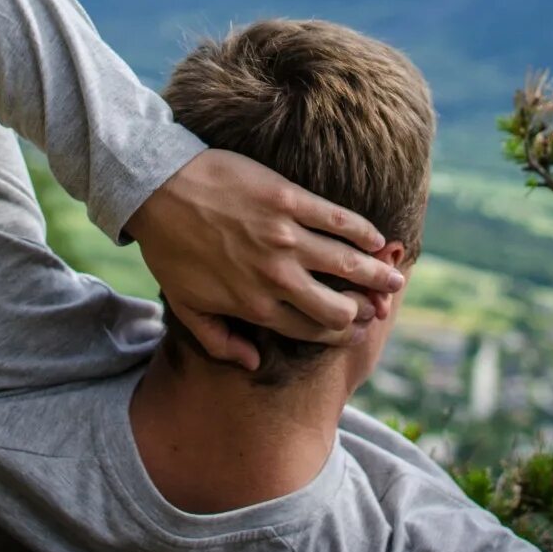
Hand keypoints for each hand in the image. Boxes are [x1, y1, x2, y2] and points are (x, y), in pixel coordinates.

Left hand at [127, 148, 405, 369]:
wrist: (158, 189)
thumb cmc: (169, 249)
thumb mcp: (186, 306)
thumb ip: (221, 341)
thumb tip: (254, 362)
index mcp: (255, 306)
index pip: (313, 330)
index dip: (342, 333)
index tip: (358, 329)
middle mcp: (276, 277)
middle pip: (338, 305)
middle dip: (367, 309)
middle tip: (381, 303)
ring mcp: (285, 237)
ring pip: (347, 263)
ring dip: (377, 272)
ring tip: (394, 275)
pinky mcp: (289, 199)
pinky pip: (338, 219)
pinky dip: (362, 231)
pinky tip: (376, 237)